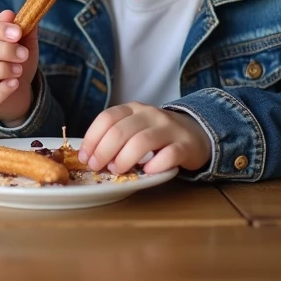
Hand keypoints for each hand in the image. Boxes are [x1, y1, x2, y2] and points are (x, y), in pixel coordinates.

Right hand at [0, 9, 35, 125]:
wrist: (21, 94)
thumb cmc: (17, 65)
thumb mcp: (24, 44)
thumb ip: (20, 29)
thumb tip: (9, 13)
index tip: (18, 32)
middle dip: (4, 49)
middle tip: (23, 54)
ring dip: (2, 68)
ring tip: (19, 70)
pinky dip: (2, 89)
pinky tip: (14, 84)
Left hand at [80, 103, 211, 175]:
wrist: (195, 133)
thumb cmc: (157, 134)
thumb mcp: (134, 127)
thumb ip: (116, 136)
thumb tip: (90, 156)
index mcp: (133, 108)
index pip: (106, 118)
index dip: (92, 138)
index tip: (85, 157)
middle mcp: (150, 114)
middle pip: (120, 131)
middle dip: (103, 152)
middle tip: (98, 168)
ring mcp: (169, 128)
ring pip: (142, 142)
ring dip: (125, 159)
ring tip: (118, 171)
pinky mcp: (185, 145)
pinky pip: (169, 155)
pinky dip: (155, 165)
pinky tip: (147, 172)